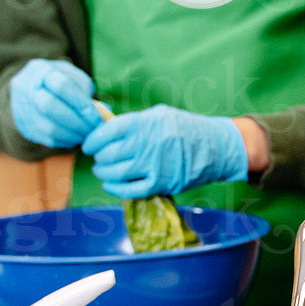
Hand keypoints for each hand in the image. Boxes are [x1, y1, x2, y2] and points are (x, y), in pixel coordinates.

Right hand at [8, 58, 101, 148]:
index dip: (81, 104)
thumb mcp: (75, 79)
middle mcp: (26, 86)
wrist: (34, 88)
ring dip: (72, 135)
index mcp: (41, 70)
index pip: (60, 85)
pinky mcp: (23, 125)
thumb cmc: (62, 82)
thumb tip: (103, 114)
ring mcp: (21, 106)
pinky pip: (46, 138)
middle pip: (50, 106)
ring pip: (48, 127)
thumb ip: (87, 93)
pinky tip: (75, 138)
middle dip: (76, 122)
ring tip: (87, 135)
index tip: (96, 118)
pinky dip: (65, 141)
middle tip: (93, 129)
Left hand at [82, 104, 247, 197]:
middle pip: (109, 154)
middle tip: (99, 158)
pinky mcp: (161, 183)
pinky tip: (109, 185)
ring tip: (103, 170)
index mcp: (144, 123)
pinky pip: (131, 190)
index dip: (93, 140)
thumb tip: (107, 130)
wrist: (216, 147)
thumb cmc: (185, 128)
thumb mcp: (158, 115)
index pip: (107, 132)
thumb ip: (134, 122)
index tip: (89, 145)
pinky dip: (116, 189)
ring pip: (116, 173)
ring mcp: (154, 165)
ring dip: (104, 173)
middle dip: (99, 158)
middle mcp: (147, 144)